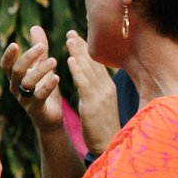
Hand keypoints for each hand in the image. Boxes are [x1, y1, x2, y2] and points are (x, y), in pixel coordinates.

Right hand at [1, 28, 62, 126]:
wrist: (50, 117)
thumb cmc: (43, 89)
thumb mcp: (41, 67)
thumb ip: (38, 49)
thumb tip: (35, 27)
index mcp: (14, 77)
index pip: (6, 65)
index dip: (8, 56)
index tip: (15, 44)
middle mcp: (16, 88)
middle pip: (16, 71)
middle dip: (28, 58)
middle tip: (41, 47)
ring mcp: (24, 99)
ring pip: (27, 83)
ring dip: (40, 70)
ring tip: (54, 60)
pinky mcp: (36, 109)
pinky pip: (39, 97)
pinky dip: (47, 86)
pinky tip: (57, 77)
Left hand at [62, 31, 118, 146]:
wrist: (108, 145)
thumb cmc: (103, 127)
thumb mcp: (101, 105)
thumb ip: (96, 91)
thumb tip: (90, 82)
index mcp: (108, 88)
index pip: (97, 64)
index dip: (88, 50)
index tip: (79, 37)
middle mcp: (106, 88)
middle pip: (93, 63)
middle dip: (82, 46)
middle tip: (71, 31)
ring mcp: (101, 95)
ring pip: (88, 69)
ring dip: (78, 53)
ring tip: (69, 38)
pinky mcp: (93, 104)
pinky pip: (84, 84)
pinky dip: (77, 71)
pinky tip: (70, 60)